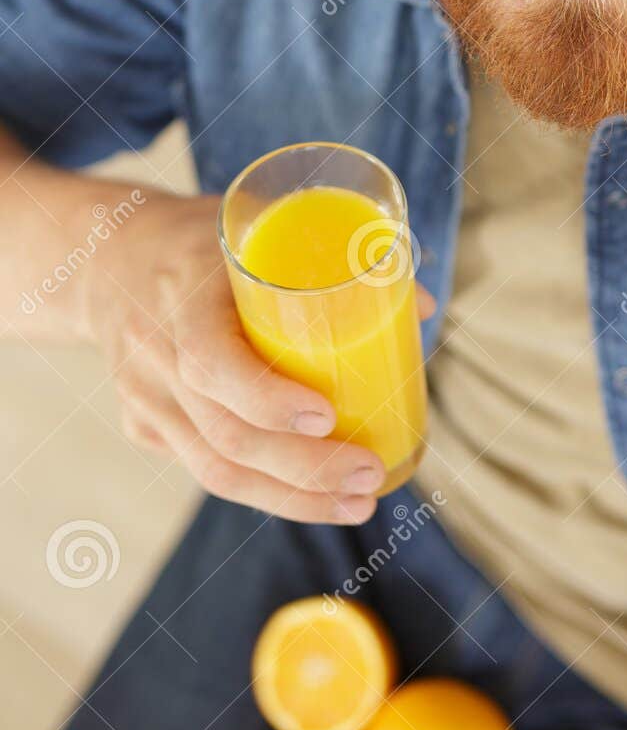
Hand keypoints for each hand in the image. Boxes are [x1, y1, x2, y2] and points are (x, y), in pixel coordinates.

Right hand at [86, 189, 434, 523]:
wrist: (103, 260)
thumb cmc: (200, 240)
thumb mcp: (253, 226)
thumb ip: (332, 256)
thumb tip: (420, 302)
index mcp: (180, 299)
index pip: (213, 365)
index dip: (269, 399)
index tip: (327, 414)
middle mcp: (154, 357)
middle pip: (227, 436)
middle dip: (306, 470)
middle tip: (370, 475)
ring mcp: (144, 400)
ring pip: (217, 470)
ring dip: (293, 498)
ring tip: (357, 503)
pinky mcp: (145, 426)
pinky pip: (207, 468)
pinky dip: (265, 488)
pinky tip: (315, 496)